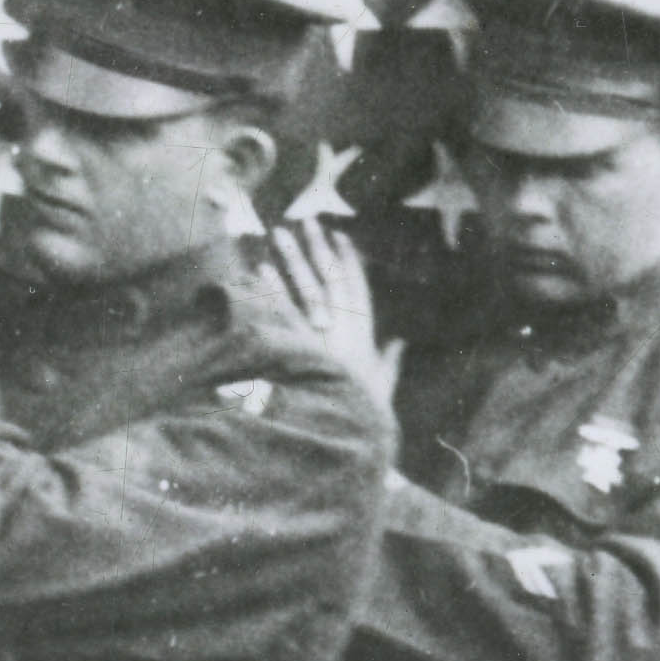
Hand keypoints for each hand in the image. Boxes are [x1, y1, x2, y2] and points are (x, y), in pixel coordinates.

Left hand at [258, 213, 397, 426]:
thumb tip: (400, 342)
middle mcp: (341, 329)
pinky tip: (260, 269)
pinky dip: (270, 290)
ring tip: (278, 234)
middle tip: (305, 220)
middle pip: (329, 279)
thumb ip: (390, 362)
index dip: (349, 260)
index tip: (340, 235)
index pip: (357, 288)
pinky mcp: (294, 348)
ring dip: (291, 259)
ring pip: (304, 289)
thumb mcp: (382, 388)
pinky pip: (280, 312)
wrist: (342, 439)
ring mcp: (316, 336)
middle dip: (317, 248)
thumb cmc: (364, 417)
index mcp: (363, 335)